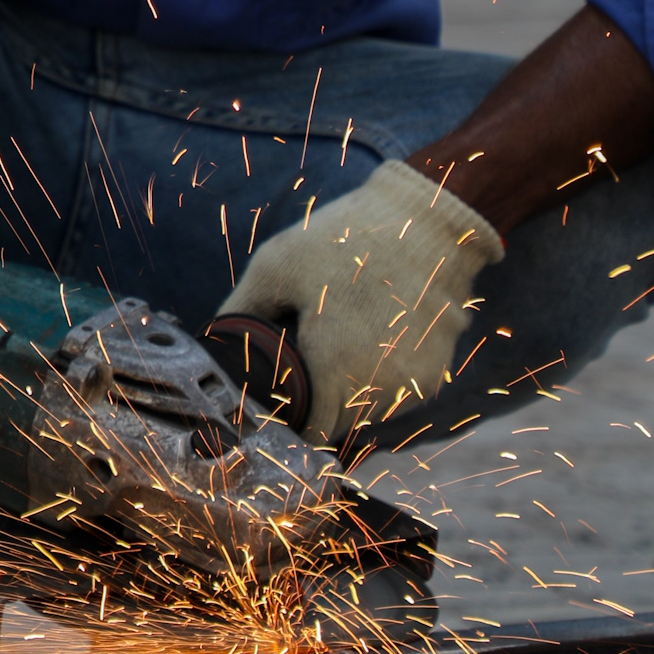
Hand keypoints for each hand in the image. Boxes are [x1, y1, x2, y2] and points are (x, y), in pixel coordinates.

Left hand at [217, 161, 503, 444]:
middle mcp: (380, 386)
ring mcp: (415, 380)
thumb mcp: (275, 266)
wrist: (426, 221)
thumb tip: (215, 341)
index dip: (295, 420)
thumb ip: (241, 310)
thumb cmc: (345, 240)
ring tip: (339, 345)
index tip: (284, 398)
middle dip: (322, 403)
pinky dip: (384, 378)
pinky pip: (402, 393)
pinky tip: (371, 340)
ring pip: (374, 412)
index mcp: (335, 369)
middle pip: (343, 423)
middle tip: (306, 363)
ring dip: (354, 393)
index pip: (314, 432)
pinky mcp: (437, 369)